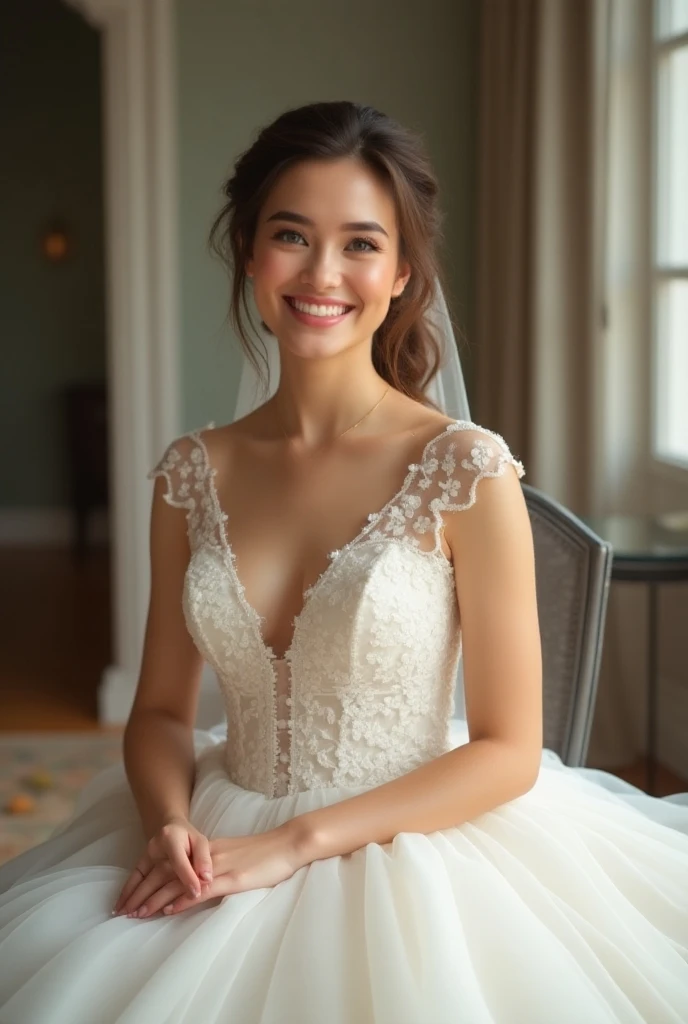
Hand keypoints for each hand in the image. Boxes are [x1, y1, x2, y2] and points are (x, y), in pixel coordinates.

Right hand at [113, 815, 213, 914]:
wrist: (172, 828)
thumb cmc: (189, 838)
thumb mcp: (201, 843)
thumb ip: (204, 859)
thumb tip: (207, 879)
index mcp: (173, 839)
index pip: (181, 861)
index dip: (188, 878)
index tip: (194, 895)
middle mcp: (157, 846)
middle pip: (154, 874)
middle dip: (147, 896)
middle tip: (142, 915)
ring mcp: (147, 855)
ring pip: (141, 878)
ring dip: (132, 897)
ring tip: (127, 915)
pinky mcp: (142, 862)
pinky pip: (134, 878)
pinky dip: (126, 892)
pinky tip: (120, 906)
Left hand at [115, 821, 311, 918]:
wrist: (287, 844)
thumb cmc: (266, 854)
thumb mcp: (236, 858)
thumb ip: (216, 868)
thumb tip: (201, 883)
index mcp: (207, 852)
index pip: (169, 865)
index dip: (148, 880)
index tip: (132, 896)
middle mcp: (206, 857)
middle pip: (167, 874)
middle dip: (143, 892)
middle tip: (124, 910)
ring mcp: (218, 867)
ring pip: (179, 883)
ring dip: (155, 899)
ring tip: (138, 914)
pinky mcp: (232, 878)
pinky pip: (202, 890)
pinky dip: (183, 900)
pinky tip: (169, 909)